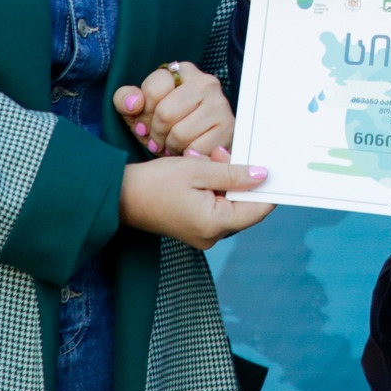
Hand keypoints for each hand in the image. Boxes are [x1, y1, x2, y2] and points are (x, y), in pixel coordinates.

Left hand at [114, 61, 232, 157]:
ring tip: (173, 145)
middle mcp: (205, 82)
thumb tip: (134, 103)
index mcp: (182, 71)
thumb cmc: (165, 124)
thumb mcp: (139, 110)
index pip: (154, 89)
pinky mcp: (228, 127)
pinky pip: (197, 148)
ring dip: (171, 147)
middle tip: (158, 140)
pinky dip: (187, 156)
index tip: (145, 124)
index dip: (144, 113)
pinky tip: (188, 150)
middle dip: (156, 133)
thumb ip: (126, 100)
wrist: (198, 142)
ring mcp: (220, 104)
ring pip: (180, 133)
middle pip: (166, 113)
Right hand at [119, 155, 272, 249]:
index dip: (267, 187)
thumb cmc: (155, 182)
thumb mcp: (198, 170)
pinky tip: (202, 171)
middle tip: (221, 154)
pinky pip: (217, 207)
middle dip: (239, 178)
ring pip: (231, 205)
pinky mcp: (196, 228)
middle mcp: (212, 236)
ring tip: (206, 160)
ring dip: (226, 180)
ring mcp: (204, 235)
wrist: (120, 196)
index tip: (270, 166)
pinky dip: (215, 189)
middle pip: (244, 206)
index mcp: (215, 224)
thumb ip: (233, 173)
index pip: (258, 209)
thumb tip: (263, 176)